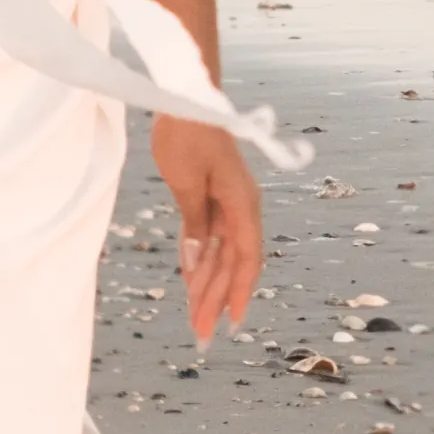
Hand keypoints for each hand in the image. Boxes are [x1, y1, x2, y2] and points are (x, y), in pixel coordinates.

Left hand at [153, 119, 263, 342]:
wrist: (187, 97)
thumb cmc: (188, 134)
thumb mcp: (187, 180)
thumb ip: (196, 221)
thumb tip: (197, 259)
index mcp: (242, 203)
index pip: (246, 258)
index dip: (239, 292)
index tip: (231, 323)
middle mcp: (240, 207)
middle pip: (232, 263)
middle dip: (217, 299)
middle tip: (201, 336)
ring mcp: (226, 203)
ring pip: (219, 254)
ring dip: (207, 285)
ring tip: (194, 318)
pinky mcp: (210, 198)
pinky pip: (207, 238)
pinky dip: (199, 261)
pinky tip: (190, 282)